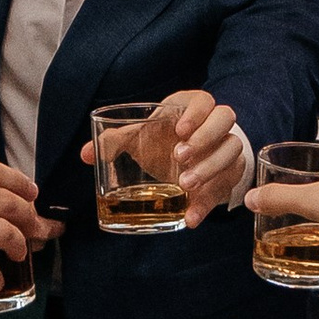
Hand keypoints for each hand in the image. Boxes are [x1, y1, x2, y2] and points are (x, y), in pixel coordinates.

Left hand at [79, 91, 246, 225]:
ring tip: (185, 185)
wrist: (186, 159)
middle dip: (205, 139)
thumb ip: (116, 141)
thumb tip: (85, 154)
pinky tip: (190, 217)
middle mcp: (215, 124)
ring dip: (210, 168)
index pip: (204, 101)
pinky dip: (208, 204)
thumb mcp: (141, 136)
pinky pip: (227, 186)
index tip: (179, 130)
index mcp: (192, 107)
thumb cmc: (161, 139)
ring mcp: (226, 148)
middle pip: (225, 121)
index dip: (195, 113)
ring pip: (232, 151)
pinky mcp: (229, 174)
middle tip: (180, 157)